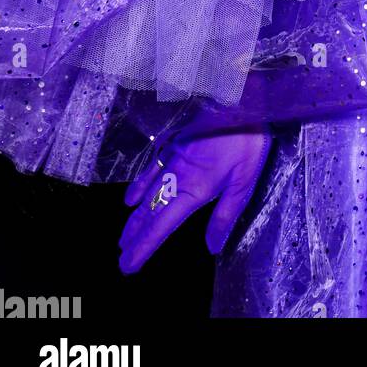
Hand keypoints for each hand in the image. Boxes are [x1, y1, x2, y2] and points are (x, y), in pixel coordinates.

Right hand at [118, 126, 271, 274]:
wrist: (238, 100)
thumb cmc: (246, 141)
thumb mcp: (244, 182)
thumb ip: (225, 216)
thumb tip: (212, 247)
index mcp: (193, 191)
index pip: (161, 227)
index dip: (144, 248)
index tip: (128, 265)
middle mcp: (176, 179)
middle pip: (149, 214)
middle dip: (134, 238)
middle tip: (120, 259)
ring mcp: (172, 161)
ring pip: (146, 195)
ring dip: (134, 219)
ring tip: (123, 237)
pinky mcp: (173, 145)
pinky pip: (150, 169)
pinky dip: (138, 185)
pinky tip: (130, 198)